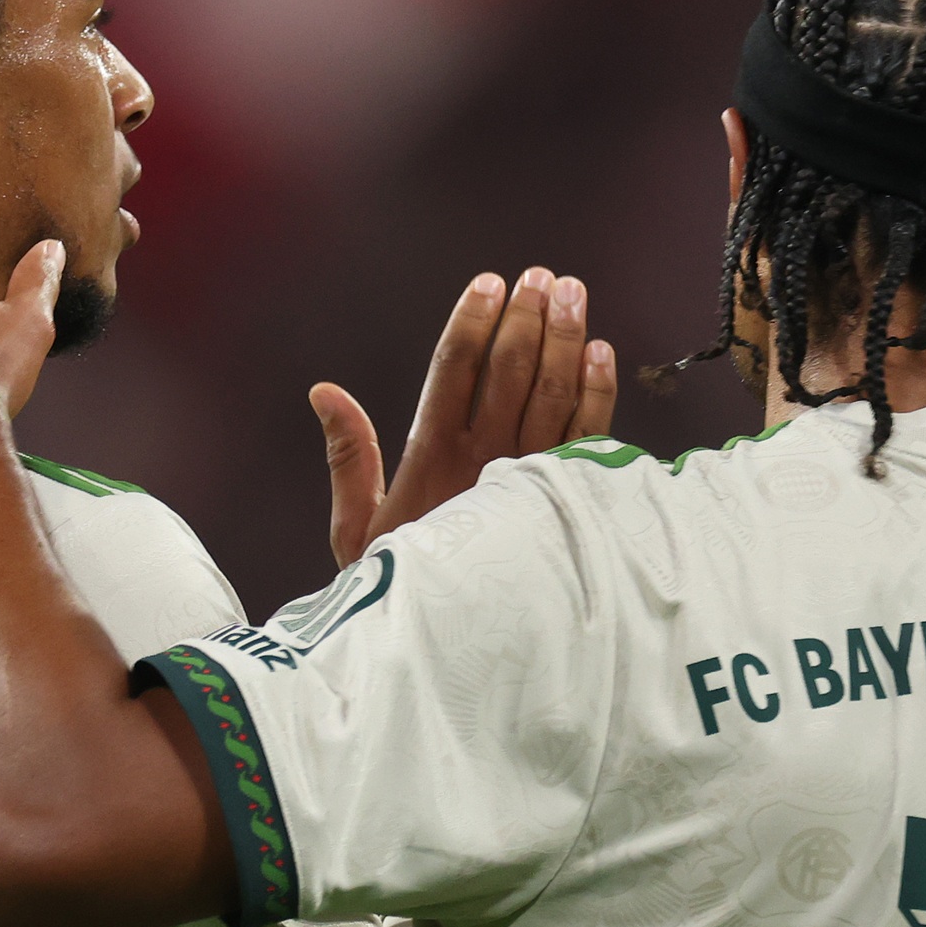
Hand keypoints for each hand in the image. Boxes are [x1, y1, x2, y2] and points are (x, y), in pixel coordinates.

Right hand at [314, 267, 616, 564]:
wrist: (451, 649)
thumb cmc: (401, 587)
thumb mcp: (357, 528)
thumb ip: (348, 455)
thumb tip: (323, 391)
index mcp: (432, 458)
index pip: (453, 371)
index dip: (472, 323)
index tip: (489, 283)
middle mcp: (486, 461)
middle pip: (511, 371)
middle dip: (528, 318)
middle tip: (542, 277)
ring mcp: (532, 479)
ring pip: (554, 393)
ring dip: (566, 339)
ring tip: (573, 294)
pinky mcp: (569, 503)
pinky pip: (589, 436)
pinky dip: (598, 393)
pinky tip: (602, 353)